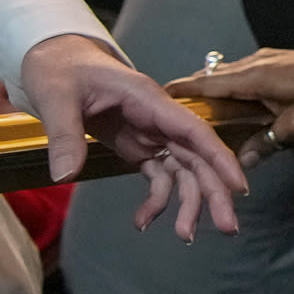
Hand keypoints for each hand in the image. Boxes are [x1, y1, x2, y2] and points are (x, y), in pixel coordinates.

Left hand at [18, 32, 248, 241]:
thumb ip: (65, 135)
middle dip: (214, 192)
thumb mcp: (56, 96)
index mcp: (148, 100)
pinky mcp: (138, 146)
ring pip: (184, 171)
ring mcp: (150, 134)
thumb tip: (66, 175)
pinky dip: (155, 201)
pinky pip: (158, 177)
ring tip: (185, 235)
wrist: (55, 58)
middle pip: (198, 157)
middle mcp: (158, 119)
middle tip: (227, 227)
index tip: (238, 187)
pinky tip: (142, 220)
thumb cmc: (61, 67)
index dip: (220, 159)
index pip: (195, 131)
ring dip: (188, 203)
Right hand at [167, 35, 293, 166]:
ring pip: (226, 76)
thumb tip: (241, 163)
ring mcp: (264, 60)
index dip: (180, 91)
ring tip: (190, 112)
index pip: (206, 83)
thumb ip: (267, 143)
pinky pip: (241, 74)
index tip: (154, 98)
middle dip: (190, 95)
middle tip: (166, 114)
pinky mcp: (275, 62)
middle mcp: (253, 64)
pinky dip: (228, 87)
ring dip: (210, 91)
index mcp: (254, 77)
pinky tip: (225, 103)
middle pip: (212, 79)